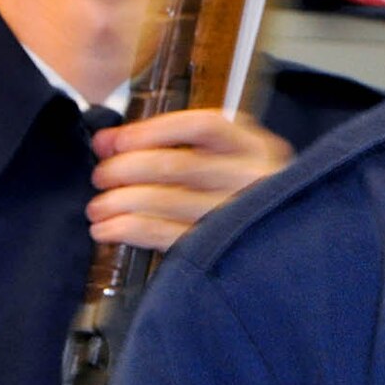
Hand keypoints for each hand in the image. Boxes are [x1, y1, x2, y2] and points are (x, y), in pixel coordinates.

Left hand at [84, 110, 291, 251]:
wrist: (287, 258)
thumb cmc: (242, 199)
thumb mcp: (226, 161)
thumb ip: (173, 146)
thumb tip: (106, 142)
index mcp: (257, 148)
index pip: (203, 126)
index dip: (152, 131)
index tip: (116, 141)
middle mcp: (253, 179)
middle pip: (179, 164)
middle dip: (126, 168)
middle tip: (101, 176)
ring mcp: (239, 217)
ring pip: (168, 200)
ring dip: (121, 202)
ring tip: (98, 207)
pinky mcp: (222, 251)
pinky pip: (167, 235)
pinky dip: (130, 230)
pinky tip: (110, 230)